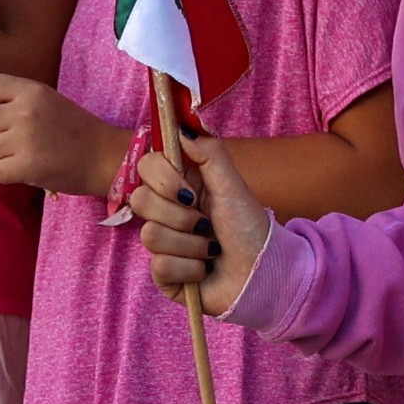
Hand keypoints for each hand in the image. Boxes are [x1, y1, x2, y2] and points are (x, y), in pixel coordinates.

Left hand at [0, 72, 125, 199]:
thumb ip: (15, 102)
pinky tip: (28, 170)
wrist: (105, 156)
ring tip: (25, 155)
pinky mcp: (25, 165)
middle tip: (11, 140)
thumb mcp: (47, 102)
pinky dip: (8, 174)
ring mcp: (24, 138)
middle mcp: (24, 111)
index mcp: (30, 90)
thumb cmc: (75, 130)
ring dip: (0, 156)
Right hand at [138, 129, 274, 312]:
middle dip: (180, 216)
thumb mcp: (232, 184)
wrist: (262, 273)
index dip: (164, 179)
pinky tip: (204, 270)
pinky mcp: (164, 274)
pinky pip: (160, 266)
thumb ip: (209, 152)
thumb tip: (182, 129)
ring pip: (150, 235)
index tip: (190, 191)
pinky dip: (190, 268)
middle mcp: (167, 211)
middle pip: (140, 200)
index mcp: (180, 186)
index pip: (146, 166)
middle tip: (206, 224)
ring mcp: (163, 244)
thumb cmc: (249, 228)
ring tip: (211, 250)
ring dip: (191, 245)